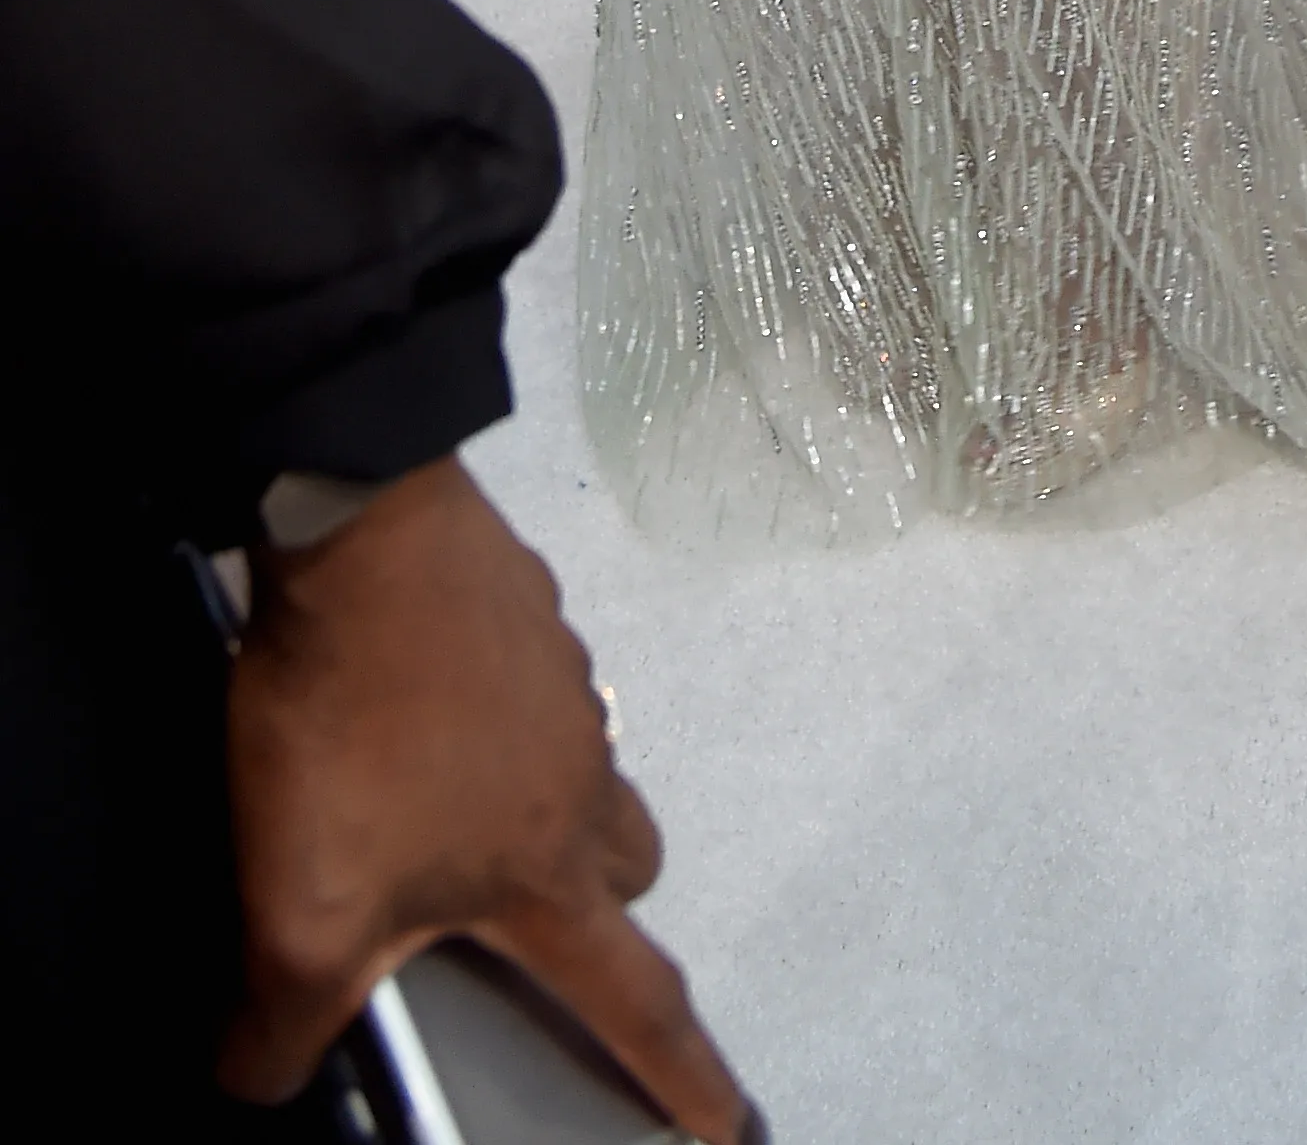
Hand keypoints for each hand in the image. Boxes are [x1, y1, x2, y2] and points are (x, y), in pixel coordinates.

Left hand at [219, 455, 757, 1138]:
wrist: (362, 536)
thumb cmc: (351, 733)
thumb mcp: (295, 914)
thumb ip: (281, 1024)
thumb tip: (256, 1075)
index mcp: (544, 871)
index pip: (636, 1000)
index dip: (687, 1075)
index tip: (734, 1125)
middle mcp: (580, 780)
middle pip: (628, 865)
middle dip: (596, 905)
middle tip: (518, 915)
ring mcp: (567, 686)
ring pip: (583, 769)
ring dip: (535, 802)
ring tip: (432, 802)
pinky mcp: (530, 615)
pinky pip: (533, 686)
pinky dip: (492, 715)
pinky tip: (414, 707)